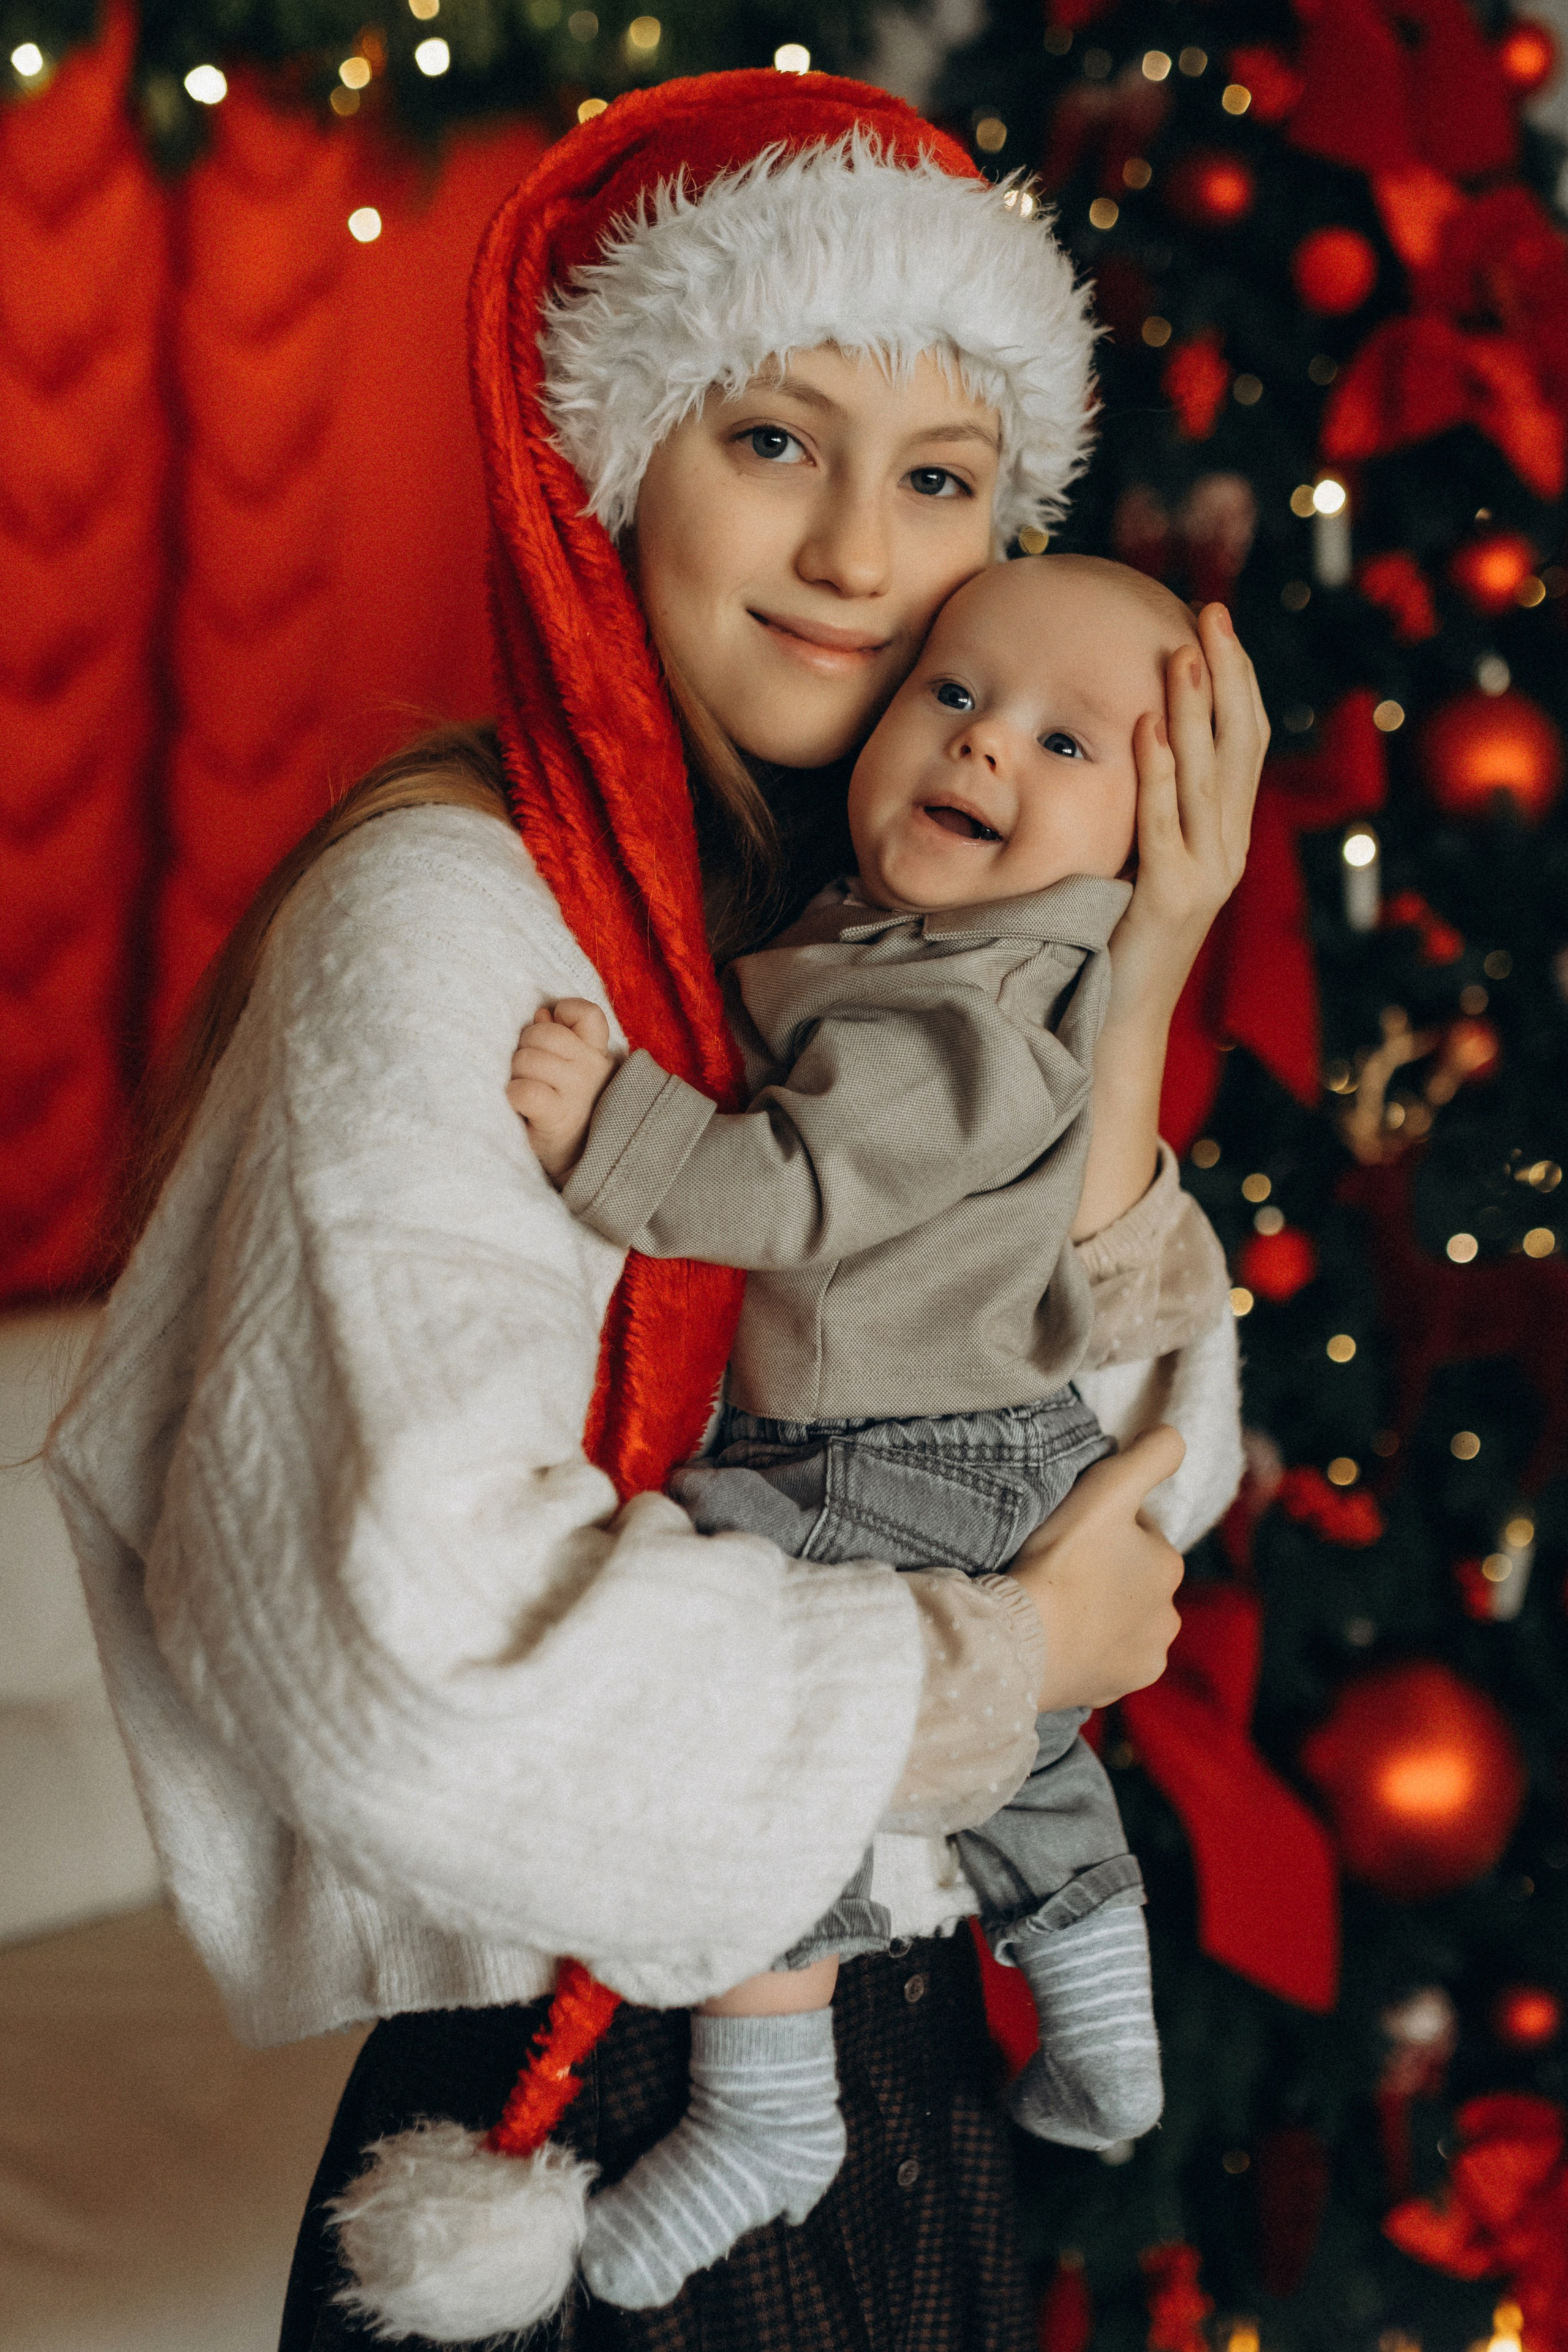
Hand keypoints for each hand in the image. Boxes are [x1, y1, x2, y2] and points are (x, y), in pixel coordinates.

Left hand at [506, 999, 616, 1183]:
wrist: (580, 1164)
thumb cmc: (571, 1112)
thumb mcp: (575, 1071)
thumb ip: (562, 1036)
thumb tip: (541, 1013)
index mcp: (597, 1054)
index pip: (588, 1014)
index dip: (563, 1013)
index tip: (553, 1031)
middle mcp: (591, 1069)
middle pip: (544, 1033)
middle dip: (526, 1048)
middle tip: (528, 1071)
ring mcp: (577, 1093)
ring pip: (528, 1059)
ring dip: (516, 1073)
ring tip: (525, 1089)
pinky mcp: (556, 1117)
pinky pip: (524, 1091)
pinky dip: (514, 1095)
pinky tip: (520, 1105)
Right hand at [1006, 1425, 1185, 1710]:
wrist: (1020, 1640)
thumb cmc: (1061, 1561)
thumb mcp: (1107, 1489)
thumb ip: (1150, 1454)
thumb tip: (1175, 1437)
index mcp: (1168, 1565)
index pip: (1138, 1533)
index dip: (1104, 1527)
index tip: (1071, 1533)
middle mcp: (1169, 1617)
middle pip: (1132, 1581)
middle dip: (1107, 1574)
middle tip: (1059, 1569)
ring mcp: (1144, 1659)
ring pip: (1121, 1622)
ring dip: (1098, 1613)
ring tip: (1055, 1605)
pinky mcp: (1116, 1690)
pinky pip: (1105, 1660)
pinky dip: (1088, 1650)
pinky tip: (1060, 1639)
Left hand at [1109, 603, 1269, 1035]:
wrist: (1118, 1020)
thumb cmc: (1117, 938)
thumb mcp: (1142, 861)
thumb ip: (1150, 812)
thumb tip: (1128, 738)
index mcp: (1225, 836)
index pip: (1244, 743)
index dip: (1237, 681)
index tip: (1216, 625)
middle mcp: (1227, 850)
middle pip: (1239, 745)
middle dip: (1228, 674)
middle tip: (1212, 612)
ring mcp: (1204, 875)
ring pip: (1206, 776)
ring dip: (1195, 709)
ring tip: (1183, 651)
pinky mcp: (1167, 898)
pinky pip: (1163, 822)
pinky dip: (1158, 771)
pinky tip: (1148, 725)